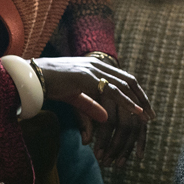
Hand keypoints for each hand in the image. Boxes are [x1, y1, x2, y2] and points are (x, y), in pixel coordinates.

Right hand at [34, 56, 154, 165]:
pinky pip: (112, 91)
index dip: (136, 93)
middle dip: (142, 98)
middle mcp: (97, 65)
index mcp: (95, 66)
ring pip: (123, 86)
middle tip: (152, 115)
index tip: (145, 108)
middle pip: (129, 81)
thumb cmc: (50, 86)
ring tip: (147, 117)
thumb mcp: (75, 98)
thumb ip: (91, 106)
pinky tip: (136, 112)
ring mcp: (92, 69)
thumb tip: (105, 119)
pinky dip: (126, 102)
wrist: (31, 77)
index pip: (123, 78)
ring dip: (138, 102)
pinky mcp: (87, 77)